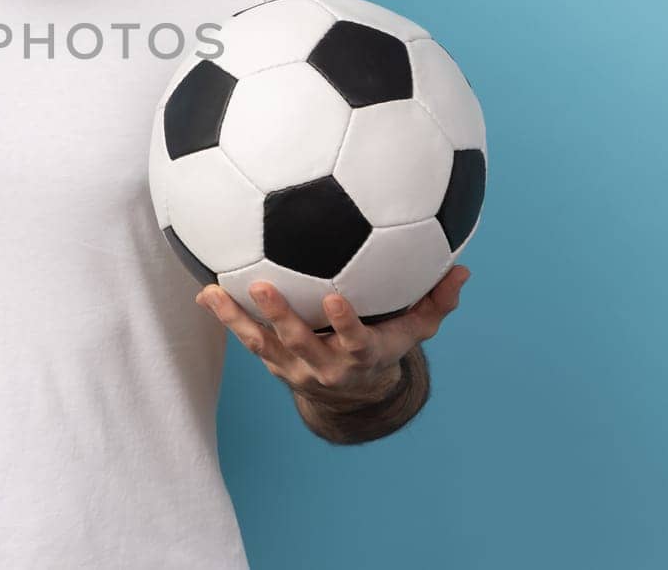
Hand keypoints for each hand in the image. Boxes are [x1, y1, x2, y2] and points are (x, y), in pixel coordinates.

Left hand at [196, 265, 469, 407]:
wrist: (354, 396)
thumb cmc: (386, 346)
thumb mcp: (414, 331)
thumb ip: (435, 303)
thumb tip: (463, 271)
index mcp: (360, 356)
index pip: (355, 341)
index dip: (346, 324)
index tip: (336, 298)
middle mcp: (324, 365)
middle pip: (300, 342)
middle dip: (281, 316)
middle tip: (261, 285)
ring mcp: (293, 366)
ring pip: (261, 343)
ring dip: (236, 319)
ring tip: (213, 293)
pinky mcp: (272, 361)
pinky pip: (246, 338)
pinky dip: (225, 316)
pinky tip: (204, 291)